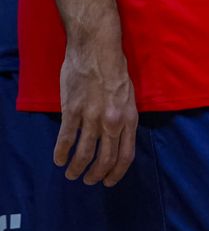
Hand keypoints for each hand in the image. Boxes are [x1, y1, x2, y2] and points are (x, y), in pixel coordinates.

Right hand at [56, 33, 137, 185]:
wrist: (97, 49)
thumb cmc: (115, 69)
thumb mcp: (129, 95)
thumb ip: (124, 117)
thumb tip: (119, 136)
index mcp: (129, 117)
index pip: (126, 155)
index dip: (117, 172)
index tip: (109, 181)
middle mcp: (112, 121)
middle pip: (105, 159)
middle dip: (96, 175)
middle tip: (88, 181)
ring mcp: (91, 117)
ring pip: (84, 153)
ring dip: (77, 168)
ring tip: (71, 174)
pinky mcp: (72, 111)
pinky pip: (66, 139)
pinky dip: (61, 153)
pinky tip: (58, 160)